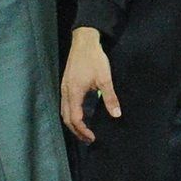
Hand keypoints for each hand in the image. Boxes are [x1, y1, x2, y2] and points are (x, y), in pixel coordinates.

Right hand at [59, 27, 119, 143]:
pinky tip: (80, 115)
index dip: (83, 130)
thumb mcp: (105, 78)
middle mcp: (65, 92)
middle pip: (65, 117)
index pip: (75, 118)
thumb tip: (116, 115)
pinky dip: (70, 114)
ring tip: (84, 130)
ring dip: (72, 123)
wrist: (83, 42)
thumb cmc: (94, 59)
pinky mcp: (65, 84)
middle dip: (76, 130)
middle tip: (88, 139)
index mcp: (74, 92)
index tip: (93, 137)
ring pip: (63, 111)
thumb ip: (110, 97)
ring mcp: (64, 88)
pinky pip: (64, 105)